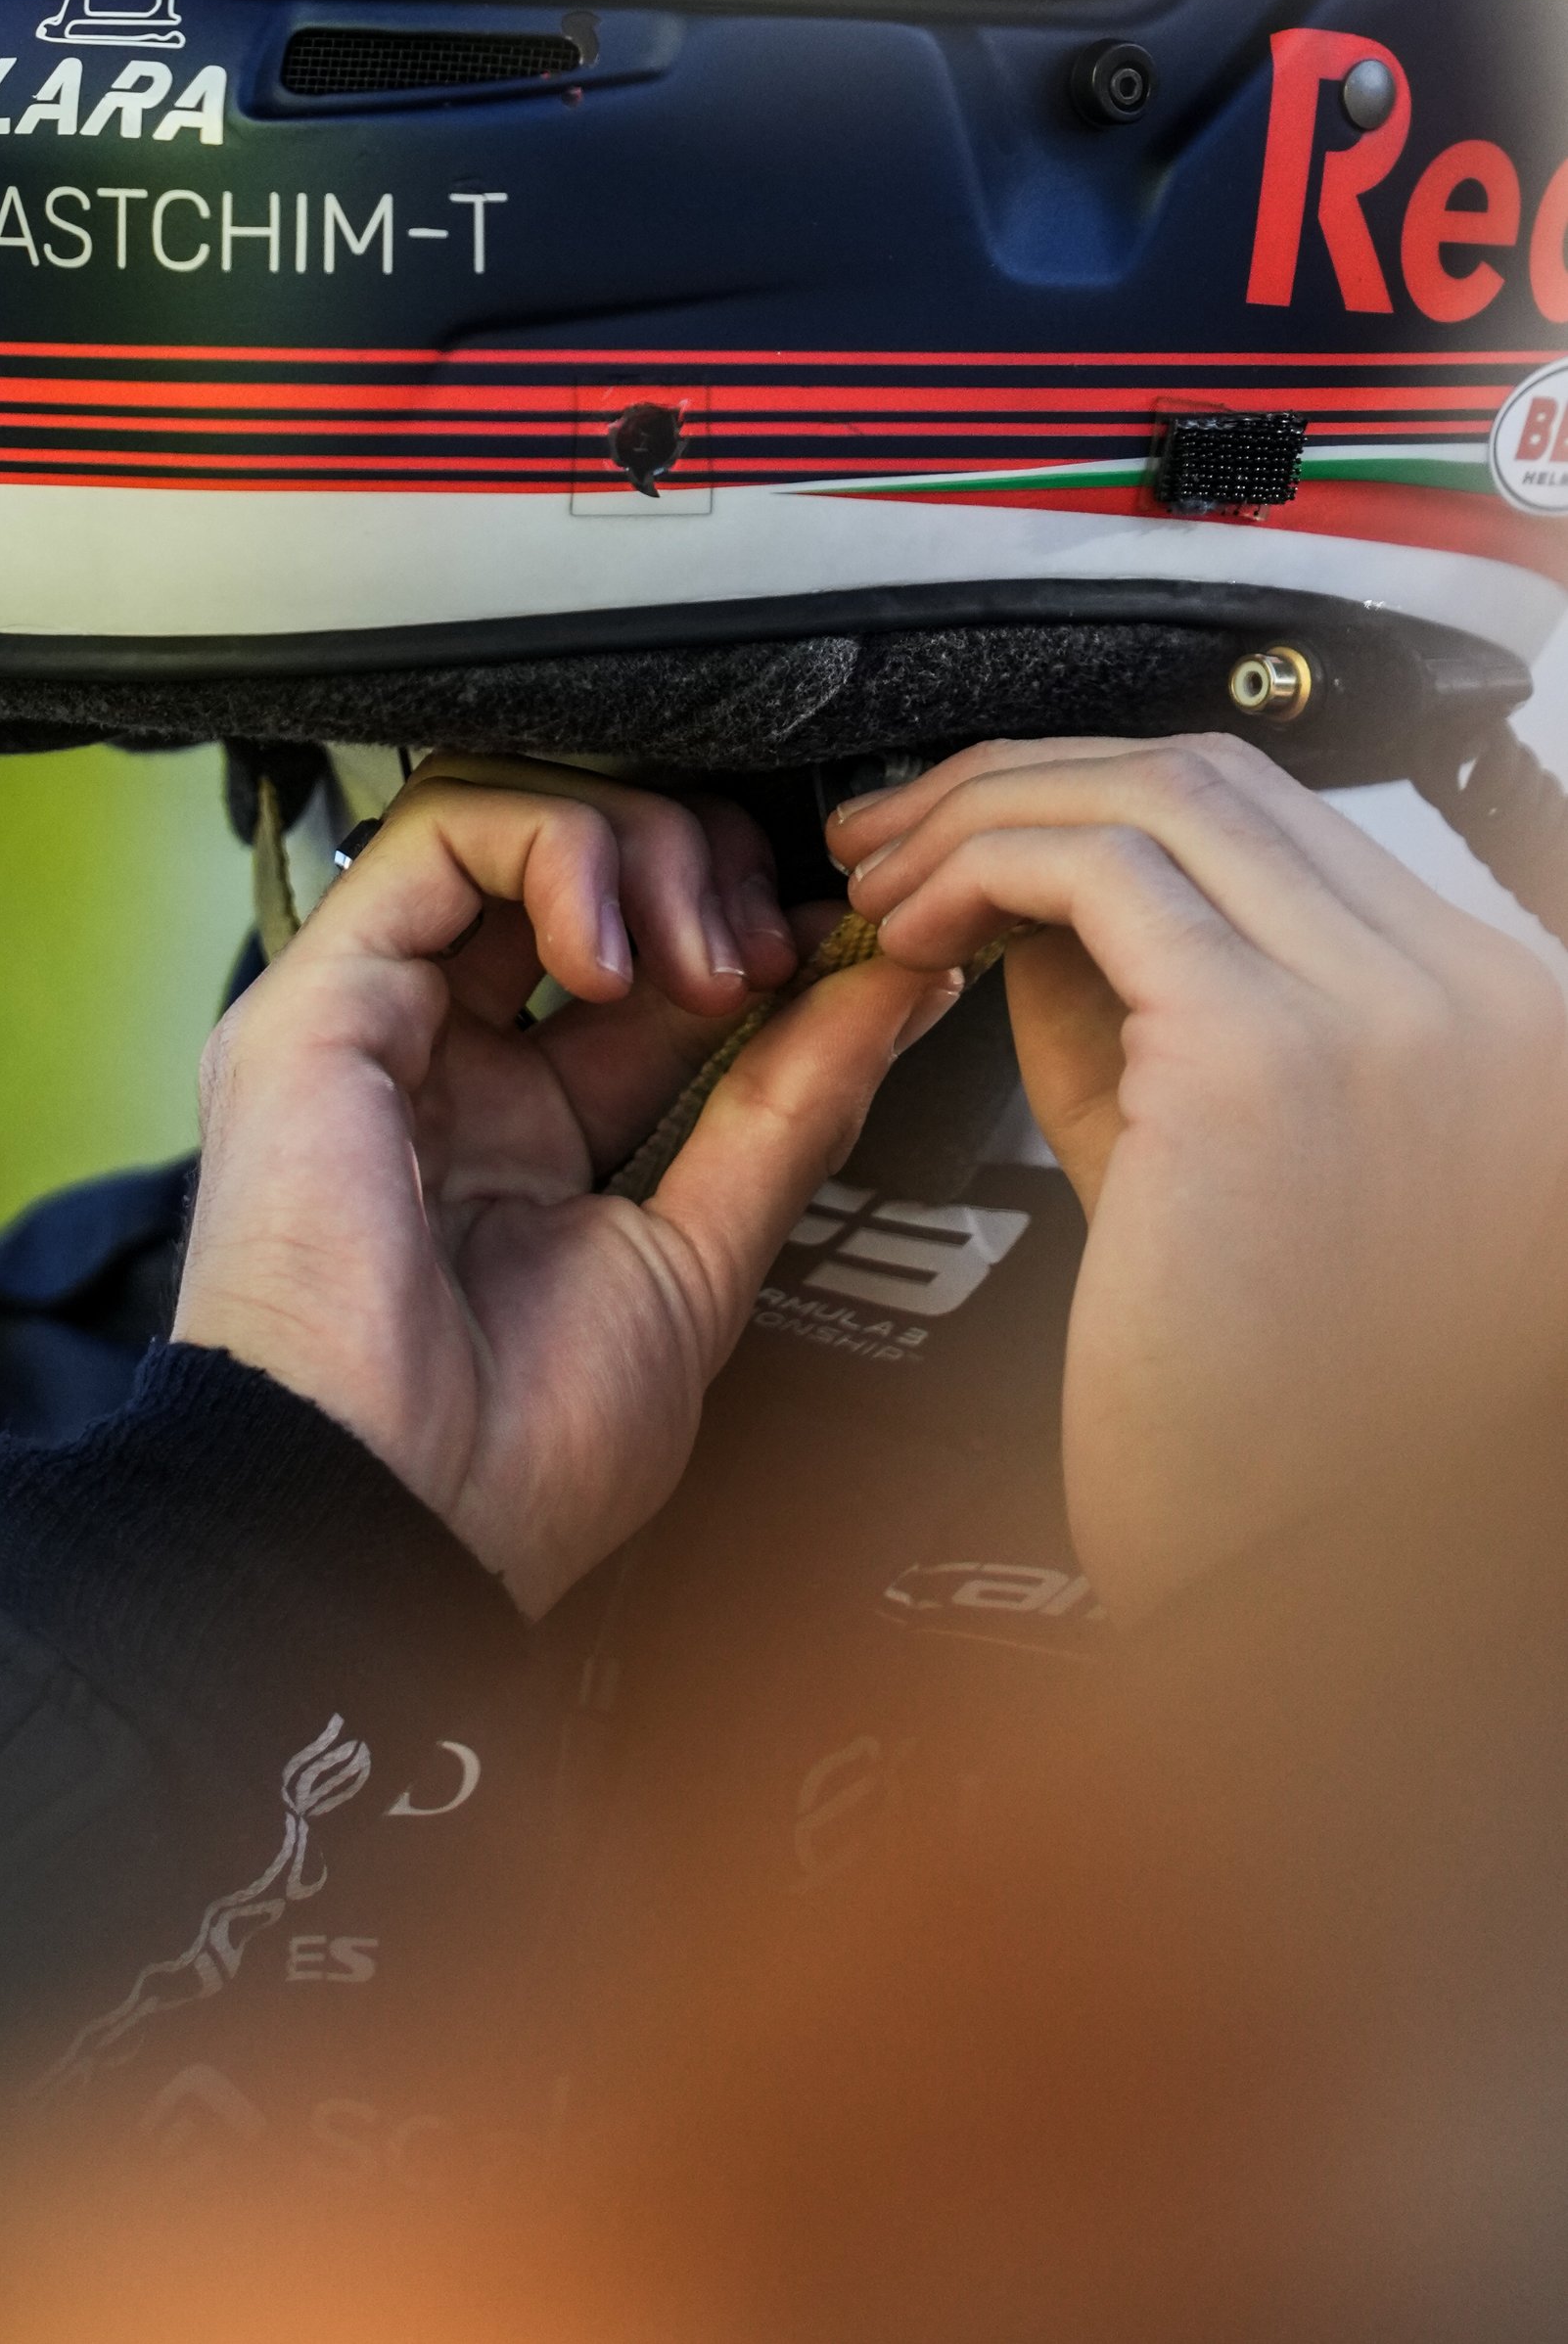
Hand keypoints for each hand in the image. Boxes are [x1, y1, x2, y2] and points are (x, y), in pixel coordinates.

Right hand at [174, 761, 960, 1616]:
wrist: (396, 1530)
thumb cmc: (512, 1458)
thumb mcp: (699, 1257)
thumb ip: (787, 1108)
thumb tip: (890, 983)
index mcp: (523, 1128)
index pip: (649, 957)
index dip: (754, 928)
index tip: (848, 957)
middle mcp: (443, 1057)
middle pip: (582, 864)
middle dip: (709, 870)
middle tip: (773, 954)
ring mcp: (377, 1019)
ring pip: (516, 812)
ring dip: (645, 849)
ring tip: (700, 959)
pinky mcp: (322, 995)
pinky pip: (443, 828)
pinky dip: (562, 848)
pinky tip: (616, 953)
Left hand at [828, 735, 1567, 1621]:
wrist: (1286, 1591)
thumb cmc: (1255, 1429)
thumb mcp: (1213, 1169)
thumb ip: (1146, 1021)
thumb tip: (1035, 900)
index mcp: (1492, 1024)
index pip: (1285, 821)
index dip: (1110, 799)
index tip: (992, 832)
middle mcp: (1474, 999)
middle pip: (1224, 779)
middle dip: (1031, 780)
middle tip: (902, 832)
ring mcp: (1387, 1014)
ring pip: (1159, 794)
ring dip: (986, 813)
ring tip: (879, 880)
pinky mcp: (1268, 1055)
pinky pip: (1096, 874)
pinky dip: (979, 867)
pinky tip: (907, 928)